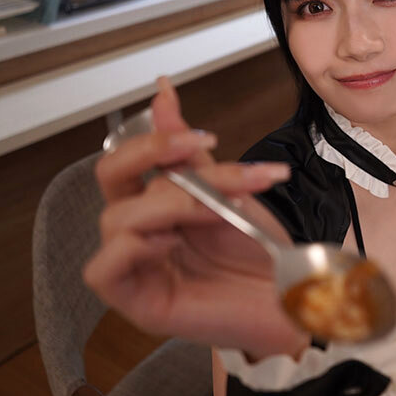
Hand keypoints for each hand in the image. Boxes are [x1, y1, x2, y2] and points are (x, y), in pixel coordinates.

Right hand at [84, 77, 308, 360]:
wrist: (294, 294)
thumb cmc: (262, 249)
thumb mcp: (229, 188)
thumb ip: (190, 152)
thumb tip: (163, 93)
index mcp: (158, 205)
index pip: (126, 160)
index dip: (155, 141)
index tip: (202, 137)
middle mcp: (142, 232)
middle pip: (109, 177)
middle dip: (156, 155)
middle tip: (202, 152)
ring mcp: (138, 267)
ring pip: (116, 218)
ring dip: (172, 203)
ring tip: (217, 210)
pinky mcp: (140, 302)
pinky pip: (101, 270)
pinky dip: (134, 247)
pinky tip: (171, 243)